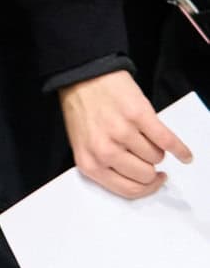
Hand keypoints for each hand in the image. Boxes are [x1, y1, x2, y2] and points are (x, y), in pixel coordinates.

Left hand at [59, 69, 191, 200]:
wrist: (83, 77)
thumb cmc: (83, 111)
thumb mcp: (84, 146)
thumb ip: (106, 166)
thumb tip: (139, 181)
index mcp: (90, 164)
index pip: (128, 190)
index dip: (147, 187)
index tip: (155, 182)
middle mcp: (105, 152)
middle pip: (146, 176)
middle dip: (150, 167)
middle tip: (147, 155)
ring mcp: (122, 133)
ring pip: (157, 157)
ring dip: (156, 149)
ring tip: (145, 137)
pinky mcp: (138, 116)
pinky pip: (167, 141)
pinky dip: (180, 149)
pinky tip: (184, 154)